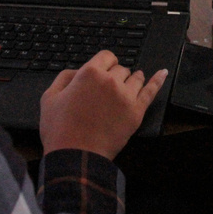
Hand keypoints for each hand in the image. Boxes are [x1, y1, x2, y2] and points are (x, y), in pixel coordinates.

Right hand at [39, 51, 167, 159]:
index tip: (103, 70)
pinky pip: (151, 91)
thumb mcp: (49, 98)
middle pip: (121, 68)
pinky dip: (158, 80)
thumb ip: (63, 78)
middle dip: (115, 75)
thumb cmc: (60, 130)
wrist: (76, 157)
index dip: (104, 63)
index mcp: (90, 73)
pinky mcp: (136, 112)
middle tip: (108, 87)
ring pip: (136, 78)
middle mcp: (111, 81)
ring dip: (132, 79)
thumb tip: (76, 71)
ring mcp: (126, 96)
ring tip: (131, 81)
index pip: (106, 56)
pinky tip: (162, 73)